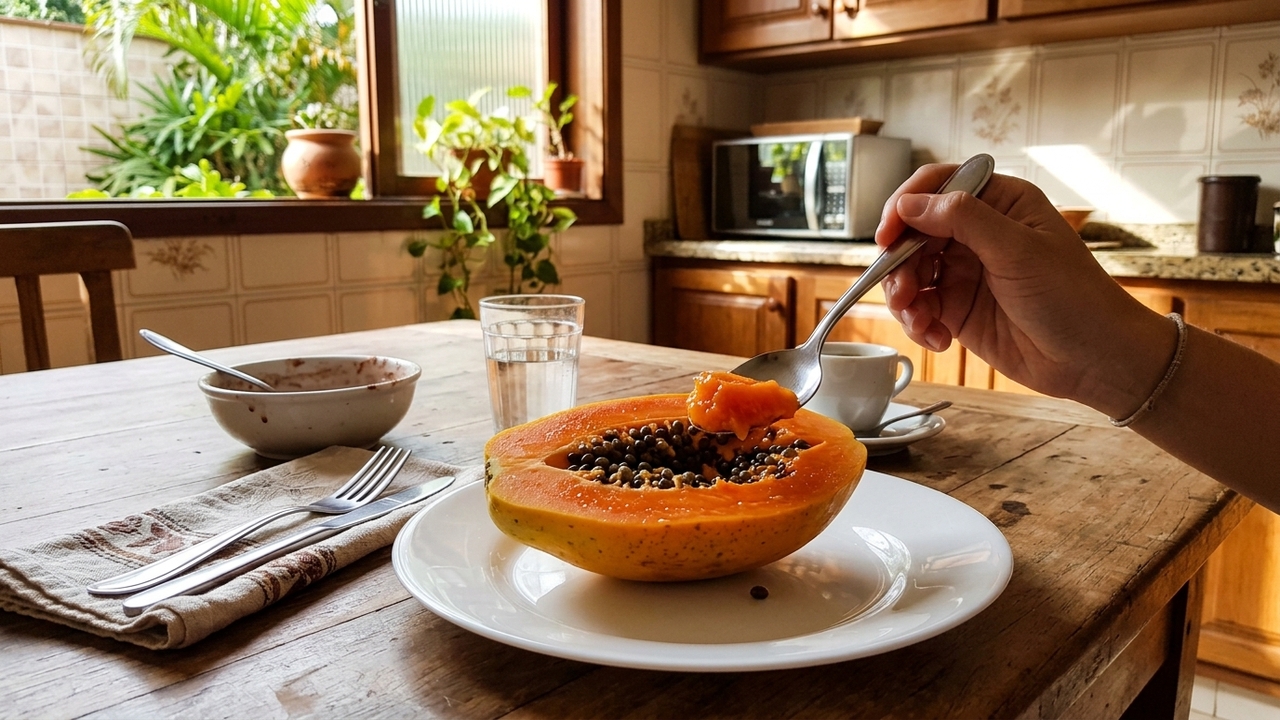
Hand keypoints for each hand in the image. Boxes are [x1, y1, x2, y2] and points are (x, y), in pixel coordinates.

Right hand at [874, 164, 1175, 417]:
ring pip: (910, 273)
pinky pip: (920, 309)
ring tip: (919, 322)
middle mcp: (977, 233)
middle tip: (901, 292)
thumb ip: (963, 220)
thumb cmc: (1073, 297)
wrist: (1094, 359)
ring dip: (903, 298)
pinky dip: (918, 324)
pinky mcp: (959, 309)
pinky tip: (937, 339)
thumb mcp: (1018, 250)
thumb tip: (910, 203)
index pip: (937, 186)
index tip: (887, 235)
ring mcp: (966, 272)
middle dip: (899, 263)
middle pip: (913, 233)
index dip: (905, 206)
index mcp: (999, 203)